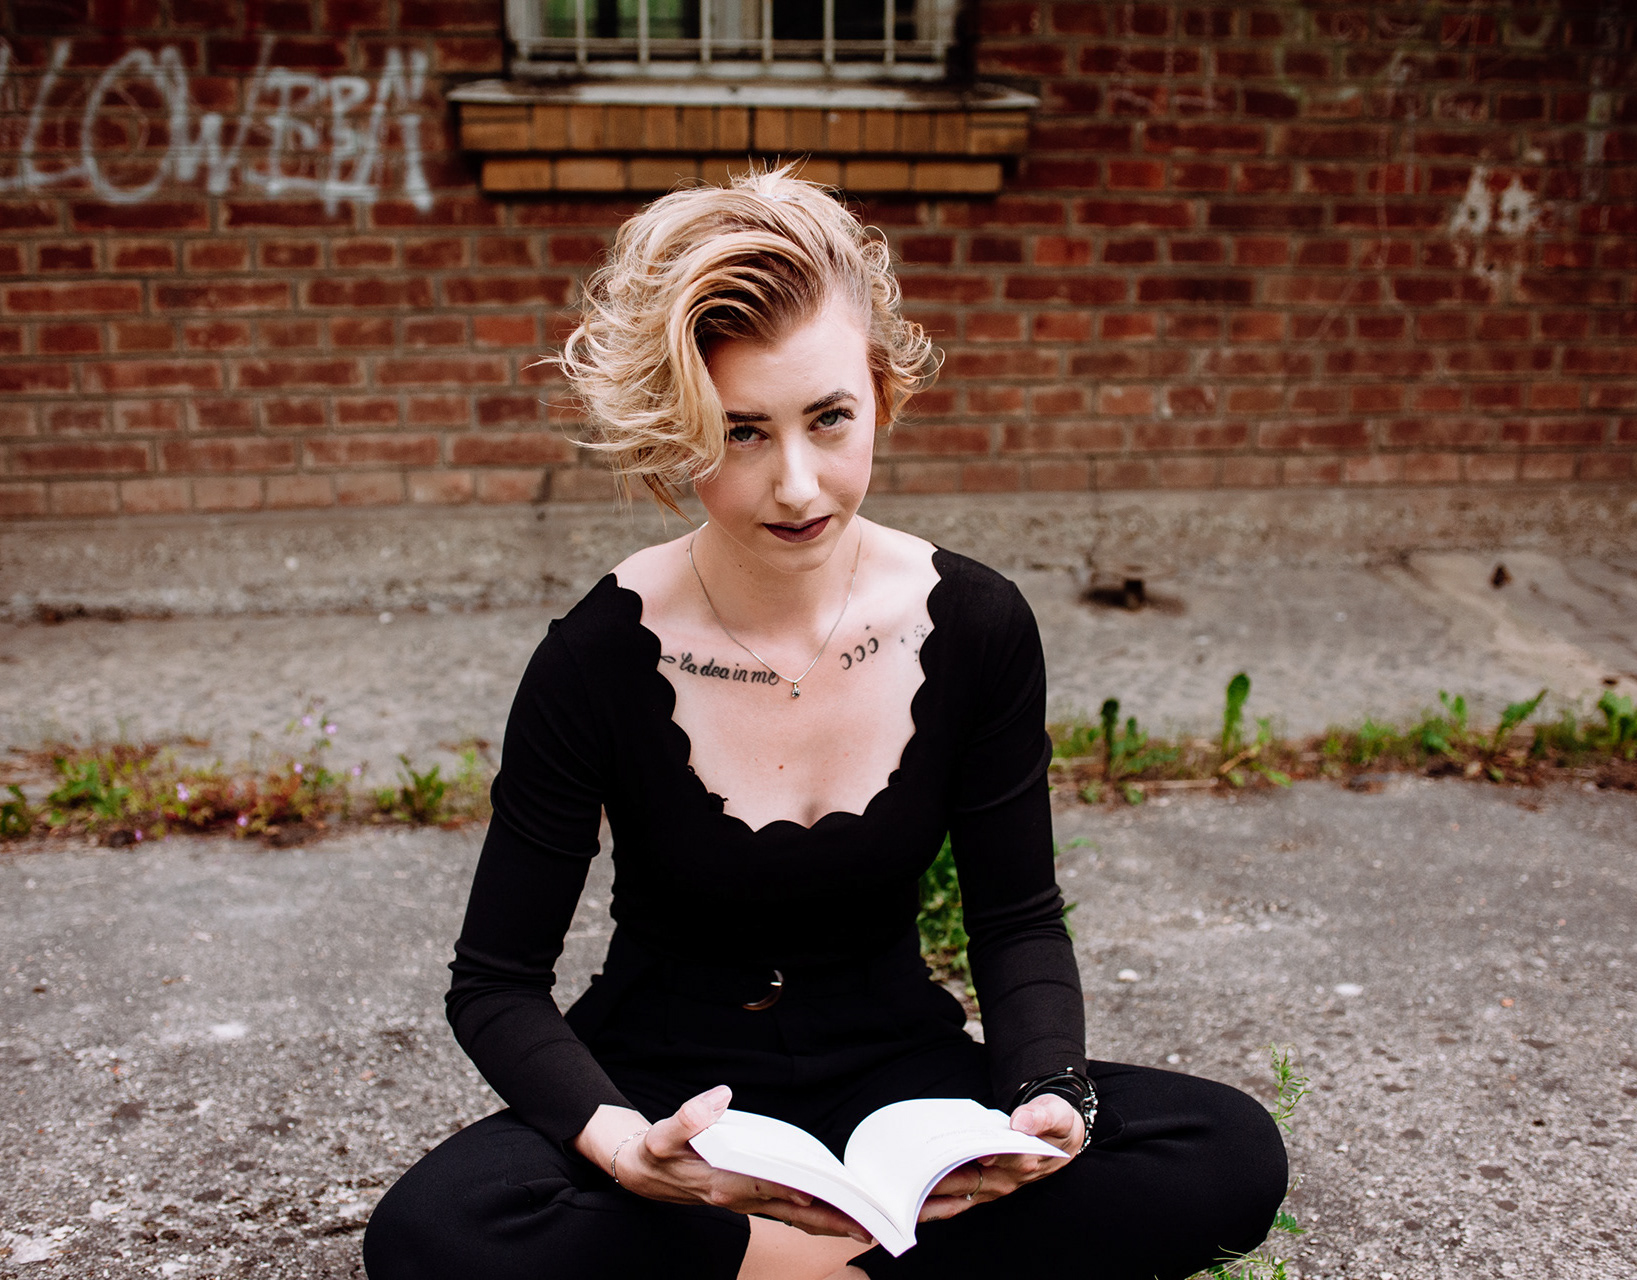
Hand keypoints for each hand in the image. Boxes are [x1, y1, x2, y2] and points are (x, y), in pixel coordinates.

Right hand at [575, 1087, 872, 1244]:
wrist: (642, 1174)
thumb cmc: (656, 1152)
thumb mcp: (662, 1133)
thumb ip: (689, 1117)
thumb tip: (721, 1096)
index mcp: (720, 1181)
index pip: (764, 1186)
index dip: (791, 1189)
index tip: (819, 1194)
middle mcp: (737, 1197)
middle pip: (788, 1209)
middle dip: (824, 1218)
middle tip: (863, 1226)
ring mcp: (744, 1202)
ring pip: (791, 1215)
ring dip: (824, 1222)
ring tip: (860, 1227)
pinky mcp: (747, 1200)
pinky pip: (785, 1211)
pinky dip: (809, 1216)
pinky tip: (831, 1217)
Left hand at [917, 1093, 1083, 1223]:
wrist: (1058, 1141)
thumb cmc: (1054, 1126)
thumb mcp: (1056, 1115)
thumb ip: (1040, 1116)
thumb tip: (1021, 1121)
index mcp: (1024, 1161)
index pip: (995, 1163)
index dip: (976, 1161)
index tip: (958, 1156)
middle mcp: (1004, 1181)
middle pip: (966, 1183)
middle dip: (937, 1181)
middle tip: (909, 1175)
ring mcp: (991, 1188)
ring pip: (957, 1201)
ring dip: (930, 1202)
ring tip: (903, 1198)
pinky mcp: (981, 1190)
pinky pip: (955, 1203)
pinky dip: (934, 1204)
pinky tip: (912, 1200)